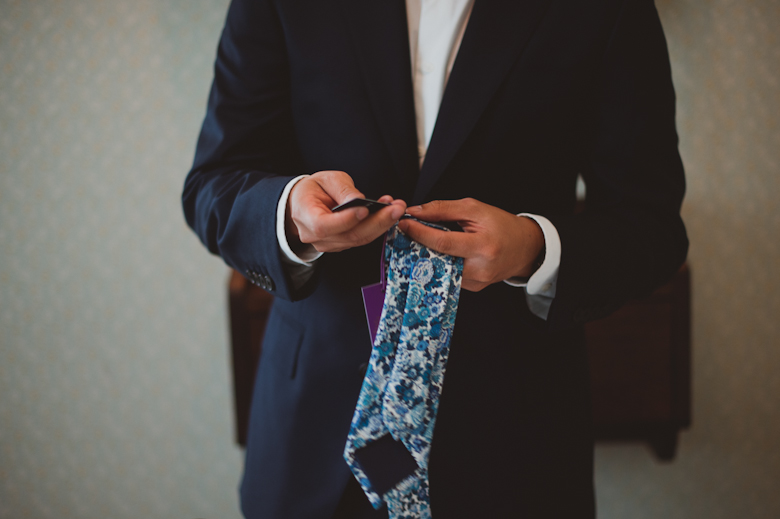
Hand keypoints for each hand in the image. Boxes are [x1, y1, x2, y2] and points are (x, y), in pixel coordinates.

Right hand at [286, 170, 406, 252]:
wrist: (305, 202)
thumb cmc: (314, 189)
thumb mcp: (326, 179)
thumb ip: (342, 189)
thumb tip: (360, 200)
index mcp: (306, 217)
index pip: (324, 225)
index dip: (346, 219)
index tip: (366, 209)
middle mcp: (316, 236)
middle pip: (349, 235)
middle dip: (377, 222)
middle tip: (396, 208)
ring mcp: (329, 244)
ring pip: (359, 239)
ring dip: (382, 224)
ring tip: (397, 208)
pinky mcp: (342, 245)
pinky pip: (361, 238)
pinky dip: (377, 226)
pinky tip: (387, 213)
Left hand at [397, 198, 543, 291]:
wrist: (524, 247)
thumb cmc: (501, 225)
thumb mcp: (474, 209)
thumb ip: (443, 210)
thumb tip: (416, 211)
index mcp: (482, 246)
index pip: (443, 242)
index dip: (419, 233)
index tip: (404, 223)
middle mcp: (479, 268)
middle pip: (437, 258)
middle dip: (418, 245)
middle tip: (408, 232)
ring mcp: (476, 282)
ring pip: (440, 268)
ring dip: (428, 254)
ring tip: (424, 240)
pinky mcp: (473, 288)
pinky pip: (448, 275)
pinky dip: (441, 262)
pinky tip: (441, 253)